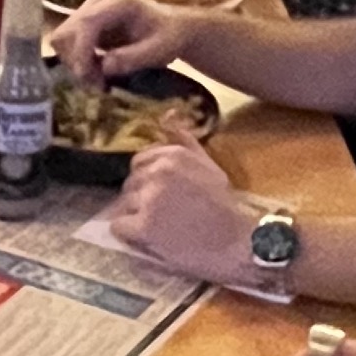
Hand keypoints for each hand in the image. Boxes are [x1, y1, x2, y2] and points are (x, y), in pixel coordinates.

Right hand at [48, 0, 187, 81]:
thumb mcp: (159, 51)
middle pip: (68, 30)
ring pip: (63, 38)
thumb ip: (133, 58)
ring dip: (75, 62)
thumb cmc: (169, 38)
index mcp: (120, 1)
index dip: (81, 50)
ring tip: (98, 79)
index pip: (87, 22)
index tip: (86, 75)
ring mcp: (90, 9)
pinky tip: (96, 71)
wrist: (172, 30)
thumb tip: (104, 66)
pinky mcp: (86, 22)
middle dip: (77, 60)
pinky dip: (77, 61)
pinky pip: (69, 43)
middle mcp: (100, 0)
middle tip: (97, 83)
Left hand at [110, 141, 257, 286]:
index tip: (164, 194)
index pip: (139, 162)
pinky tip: (149, 238)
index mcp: (173, 155)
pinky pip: (118, 226)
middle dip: (141, 197)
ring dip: (136, 216)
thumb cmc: (224, 204)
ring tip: (160, 227)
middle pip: (130, 183)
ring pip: (123, 204)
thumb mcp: (208, 164)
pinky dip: (129, 234)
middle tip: (164, 214)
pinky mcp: (143, 226)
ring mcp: (149, 199)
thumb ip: (184, 140)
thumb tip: (168, 113)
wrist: (237, 242)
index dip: (148, 180)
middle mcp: (158, 172)